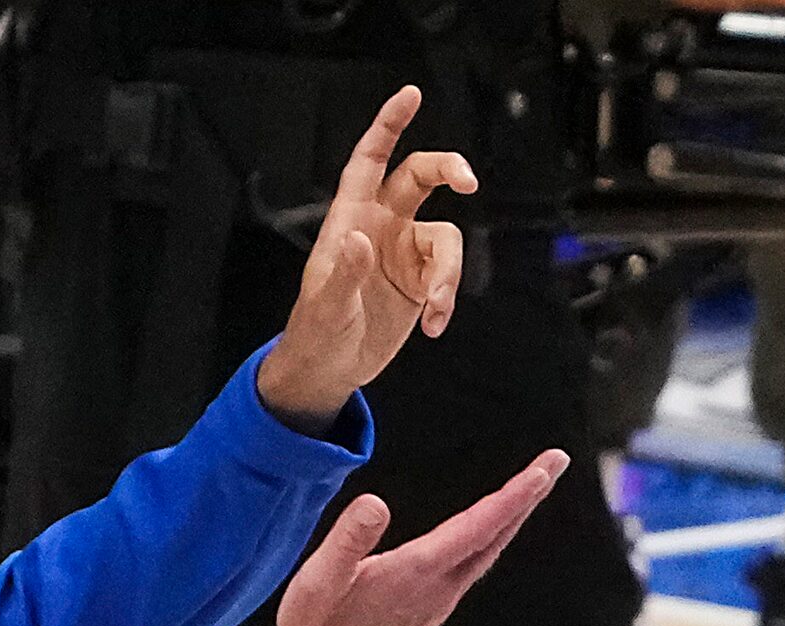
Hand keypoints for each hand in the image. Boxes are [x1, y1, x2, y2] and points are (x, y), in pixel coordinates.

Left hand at [256, 86, 478, 427]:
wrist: (328, 371)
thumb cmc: (315, 335)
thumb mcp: (327, 308)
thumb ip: (345, 274)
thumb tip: (360, 240)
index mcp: (349, 221)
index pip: (369, 162)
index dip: (387, 126)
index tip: (410, 95)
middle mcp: (381, 227)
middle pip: (421, 177)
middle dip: (449, 170)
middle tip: (469, 182)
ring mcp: (403, 253)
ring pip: (446, 237)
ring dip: (447, 273)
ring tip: (434, 308)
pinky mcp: (420, 281)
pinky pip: (448, 276)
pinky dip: (446, 300)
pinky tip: (432, 326)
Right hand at [272, 450, 569, 625]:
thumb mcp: (317, 583)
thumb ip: (347, 541)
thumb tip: (375, 504)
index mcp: (417, 573)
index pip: (479, 525)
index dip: (516, 494)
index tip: (547, 466)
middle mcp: (438, 589)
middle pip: (495, 537)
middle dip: (526, 498)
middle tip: (553, 463)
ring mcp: (436, 605)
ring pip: (486, 555)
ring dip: (508, 520)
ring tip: (524, 493)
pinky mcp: (427, 616)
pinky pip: (470, 570)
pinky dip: (487, 543)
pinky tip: (480, 540)